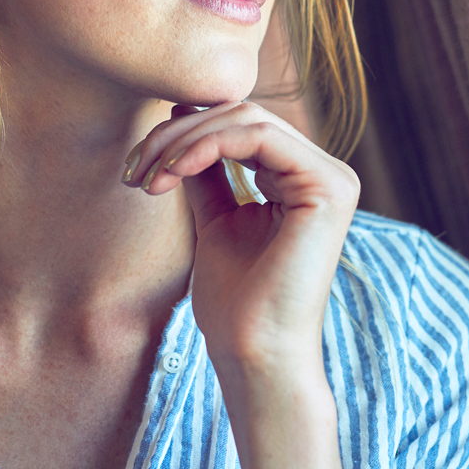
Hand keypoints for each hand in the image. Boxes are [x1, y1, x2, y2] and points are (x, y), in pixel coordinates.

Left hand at [123, 101, 359, 375]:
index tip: (137, 169)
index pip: (239, 126)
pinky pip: (259, 136)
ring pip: (247, 118)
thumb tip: (182, 114)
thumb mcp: (214, 219)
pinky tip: (174, 172)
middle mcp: (325, 172)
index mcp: (302, 179)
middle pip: (241, 115)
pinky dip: (207, 145)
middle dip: (177, 135)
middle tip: (135, 171)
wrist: (253, 354)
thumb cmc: (235, 302)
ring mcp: (333, 177)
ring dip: (184, 141)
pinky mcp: (329, 186)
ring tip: (149, 177)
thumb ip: (207, 171)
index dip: (183, 134)